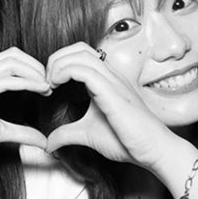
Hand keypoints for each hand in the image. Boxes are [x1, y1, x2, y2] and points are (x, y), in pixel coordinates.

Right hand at [0, 49, 51, 172]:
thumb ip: (21, 131)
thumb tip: (43, 140)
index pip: (10, 59)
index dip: (32, 68)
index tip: (47, 85)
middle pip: (14, 55)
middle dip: (37, 67)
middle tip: (51, 84)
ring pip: (12, 63)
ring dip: (34, 72)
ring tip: (47, 87)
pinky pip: (6, 80)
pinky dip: (26, 83)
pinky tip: (39, 90)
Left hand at [40, 42, 177, 168]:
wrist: (153, 150)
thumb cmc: (128, 141)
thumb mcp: (87, 135)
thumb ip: (67, 135)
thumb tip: (48, 144)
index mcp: (106, 81)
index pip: (80, 55)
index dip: (59, 64)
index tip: (47, 86)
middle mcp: (110, 75)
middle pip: (79, 48)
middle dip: (55, 59)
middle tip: (44, 82)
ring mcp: (113, 81)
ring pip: (80, 55)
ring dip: (57, 65)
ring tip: (48, 84)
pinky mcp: (112, 93)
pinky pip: (85, 71)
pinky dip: (64, 73)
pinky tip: (55, 87)